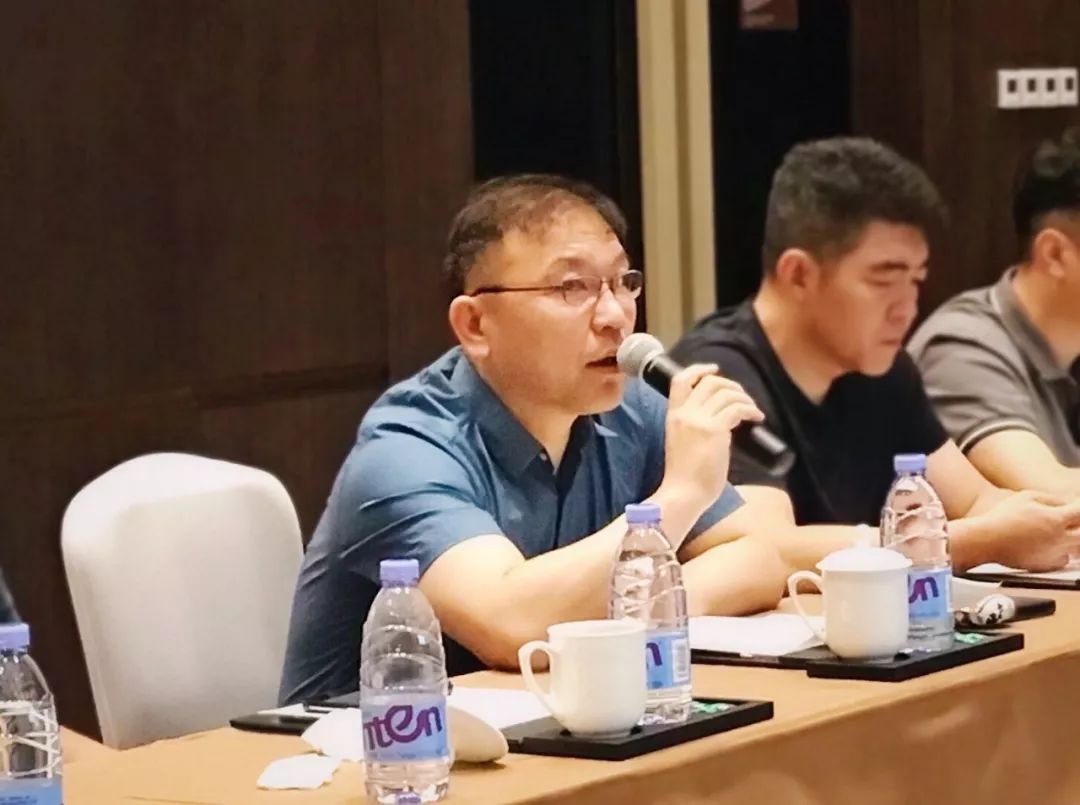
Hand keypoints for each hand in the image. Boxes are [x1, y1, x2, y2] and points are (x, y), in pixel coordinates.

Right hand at [660, 364, 763, 509]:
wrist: (683, 493)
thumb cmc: (684, 477)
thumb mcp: (681, 443)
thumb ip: (694, 429)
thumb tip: (721, 424)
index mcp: (673, 416)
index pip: (680, 381)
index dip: (699, 370)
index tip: (714, 370)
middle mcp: (685, 414)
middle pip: (710, 382)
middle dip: (731, 385)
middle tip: (742, 397)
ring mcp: (699, 421)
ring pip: (726, 393)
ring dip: (744, 398)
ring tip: (753, 410)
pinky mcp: (715, 432)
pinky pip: (737, 409)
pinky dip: (750, 409)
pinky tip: (757, 418)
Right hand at [978, 490, 1079, 570]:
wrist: (986, 540)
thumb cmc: (1002, 517)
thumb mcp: (1027, 496)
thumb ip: (1052, 499)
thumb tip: (1066, 504)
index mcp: (1055, 519)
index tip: (1077, 507)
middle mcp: (1058, 539)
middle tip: (1073, 522)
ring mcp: (1052, 554)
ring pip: (1078, 550)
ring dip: (1075, 541)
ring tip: (1061, 533)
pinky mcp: (1044, 566)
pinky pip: (1064, 560)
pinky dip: (1063, 553)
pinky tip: (1051, 545)